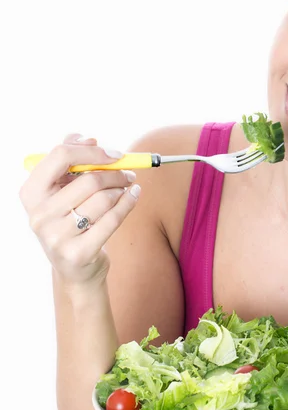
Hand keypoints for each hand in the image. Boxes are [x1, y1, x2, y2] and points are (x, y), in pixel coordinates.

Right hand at [19, 133, 140, 286]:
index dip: (91, 151)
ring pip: (103, 199)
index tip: (112, 154)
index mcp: (31, 193)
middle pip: (88, 179)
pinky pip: (113, 219)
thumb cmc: (71, 222)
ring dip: (122, 189)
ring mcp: (56, 237)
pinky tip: (134, 195)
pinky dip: (129, 203)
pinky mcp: (78, 253)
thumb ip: (69, 162)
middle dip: (115, 172)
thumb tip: (88, 139)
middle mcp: (39, 215)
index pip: (59, 156)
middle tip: (128, 172)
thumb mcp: (62, 192)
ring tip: (126, 188)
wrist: (75, 270)